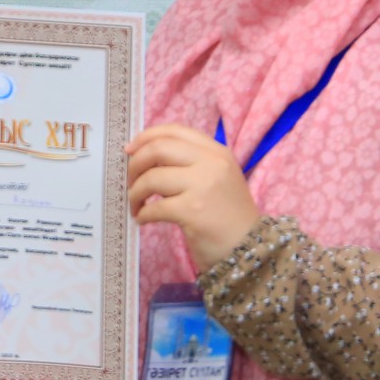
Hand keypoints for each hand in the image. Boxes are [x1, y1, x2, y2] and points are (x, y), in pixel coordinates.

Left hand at [127, 124, 261, 271]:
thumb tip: (144, 157)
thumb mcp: (216, 178)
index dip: (146, 137)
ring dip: (135, 193)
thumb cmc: (228, 216)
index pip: (175, 131)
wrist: (251, 248)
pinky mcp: (193, 211)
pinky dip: (143, 213)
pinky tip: (143, 219)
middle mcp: (212, 163)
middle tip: (128, 181)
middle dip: (135, 164)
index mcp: (217, 151)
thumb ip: (189, 164)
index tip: (129, 150)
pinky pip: (155, 207)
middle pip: (158, 149)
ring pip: (152, 178)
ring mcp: (203, 186)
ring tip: (136, 205)